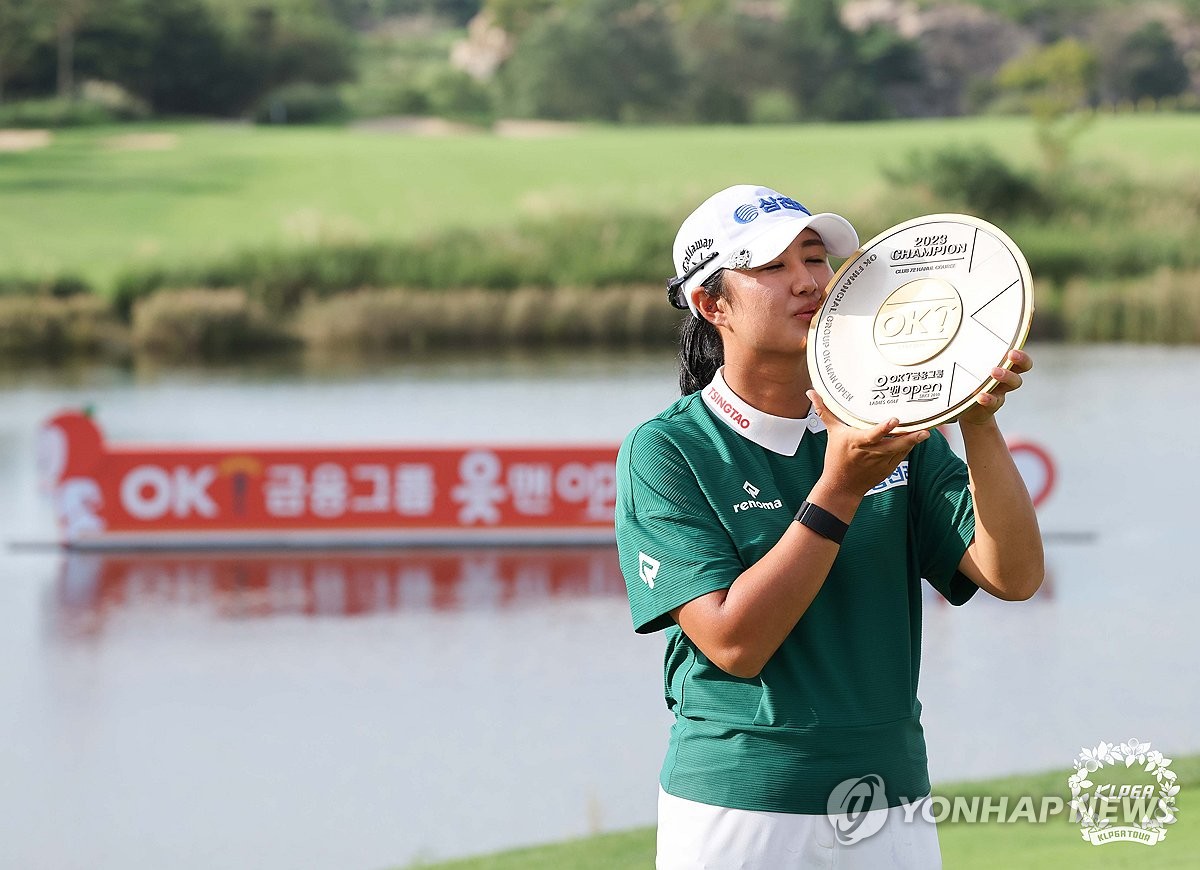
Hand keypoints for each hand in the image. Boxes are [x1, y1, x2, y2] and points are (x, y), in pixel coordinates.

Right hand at [807, 390, 928, 499]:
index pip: (873, 435)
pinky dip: (908, 448)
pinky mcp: (888, 469)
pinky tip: (917, 439)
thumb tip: (811, 392)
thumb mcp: (832, 433)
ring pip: (900, 450)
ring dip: (913, 442)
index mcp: (857, 442)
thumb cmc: (836, 458)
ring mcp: (881, 462)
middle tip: (924, 429)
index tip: (894, 420)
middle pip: (892, 444)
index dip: (884, 428)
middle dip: (909, 438)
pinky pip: (901, 456)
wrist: (842, 486)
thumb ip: (824, 411)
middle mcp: (871, 453)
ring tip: (926, 432)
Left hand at [958, 349, 1031, 426]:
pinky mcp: (991, 404)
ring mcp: (1000, 391)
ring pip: (1013, 383)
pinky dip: (988, 398)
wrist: (966, 409)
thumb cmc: (970, 382)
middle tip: (1010, 355)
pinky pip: (993, 402)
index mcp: (1003, 366)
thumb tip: (952, 331)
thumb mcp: (970, 366)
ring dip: (1006, 375)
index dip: (1022, 354)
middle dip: (1020, 360)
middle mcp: (1005, 378)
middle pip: (1022, 368)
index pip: (1020, 358)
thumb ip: (969, 353)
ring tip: (993, 372)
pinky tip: (981, 396)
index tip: (1013, 348)